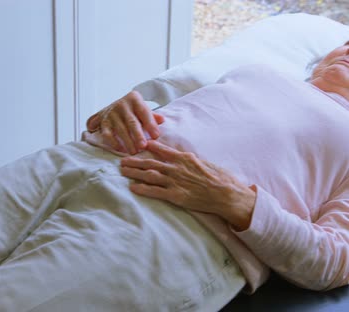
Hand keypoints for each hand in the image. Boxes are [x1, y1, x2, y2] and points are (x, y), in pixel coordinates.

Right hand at [86, 90, 164, 154]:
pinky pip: (107, 134)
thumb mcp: (142, 109)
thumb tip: (162, 120)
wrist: (111, 108)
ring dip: (127, 142)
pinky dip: (113, 142)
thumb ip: (152, 116)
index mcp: (134, 99)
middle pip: (131, 122)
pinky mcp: (103, 122)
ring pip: (120, 129)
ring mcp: (111, 113)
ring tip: (134, 152)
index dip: (150, 124)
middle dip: (138, 135)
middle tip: (143, 146)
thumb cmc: (132, 111)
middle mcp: (122, 105)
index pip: (144, 112)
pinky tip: (121, 149)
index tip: (156, 136)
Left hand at [119, 140, 256, 230]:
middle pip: (150, 163)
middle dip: (135, 161)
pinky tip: (133, 188)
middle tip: (122, 160)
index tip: (138, 145)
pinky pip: (155, 192)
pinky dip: (142, 189)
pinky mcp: (176, 195)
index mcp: (184, 158)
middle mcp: (177, 168)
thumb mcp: (205, 163)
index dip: (149, 147)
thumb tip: (184, 157)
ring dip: (134, 173)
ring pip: (149, 175)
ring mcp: (175, 181)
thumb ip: (191, 160)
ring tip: (123, 171)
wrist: (227, 194)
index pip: (162, 150)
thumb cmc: (221, 179)